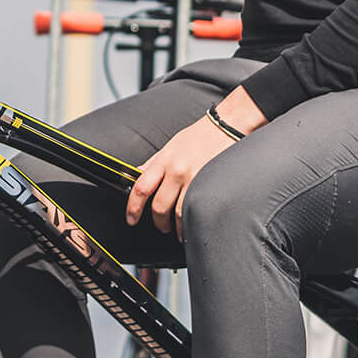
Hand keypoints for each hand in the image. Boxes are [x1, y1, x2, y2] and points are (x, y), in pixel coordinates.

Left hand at [128, 116, 235, 238]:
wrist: (226, 126)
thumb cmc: (199, 136)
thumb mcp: (170, 146)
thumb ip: (153, 163)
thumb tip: (137, 175)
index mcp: (164, 160)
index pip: (141, 187)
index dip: (133, 207)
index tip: (131, 218)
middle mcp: (177, 170)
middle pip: (159, 206)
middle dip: (158, 222)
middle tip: (161, 226)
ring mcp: (195, 179)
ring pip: (178, 213)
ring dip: (176, 227)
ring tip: (177, 230)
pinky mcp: (211, 185)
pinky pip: (197, 210)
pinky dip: (192, 222)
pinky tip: (192, 225)